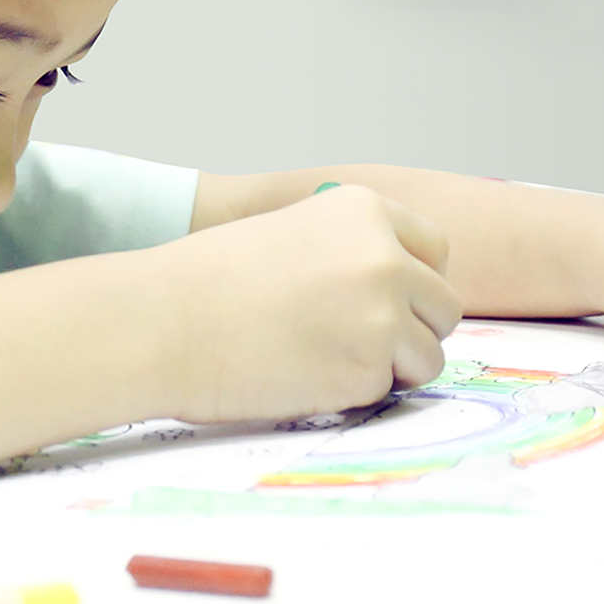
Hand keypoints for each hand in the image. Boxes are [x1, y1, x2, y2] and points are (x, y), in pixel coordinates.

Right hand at [149, 184, 462, 422]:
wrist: (162, 323)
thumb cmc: (207, 281)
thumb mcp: (288, 233)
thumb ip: (347, 248)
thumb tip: (396, 285)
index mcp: (364, 212)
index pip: (434, 250)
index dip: (413, 281)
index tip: (386, 298)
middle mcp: (385, 258)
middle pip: (442, 307)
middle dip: (409, 328)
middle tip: (353, 339)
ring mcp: (382, 317)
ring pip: (426, 356)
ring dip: (387, 365)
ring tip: (320, 358)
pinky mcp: (366, 373)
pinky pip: (385, 390)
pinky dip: (352, 391)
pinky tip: (301, 375)